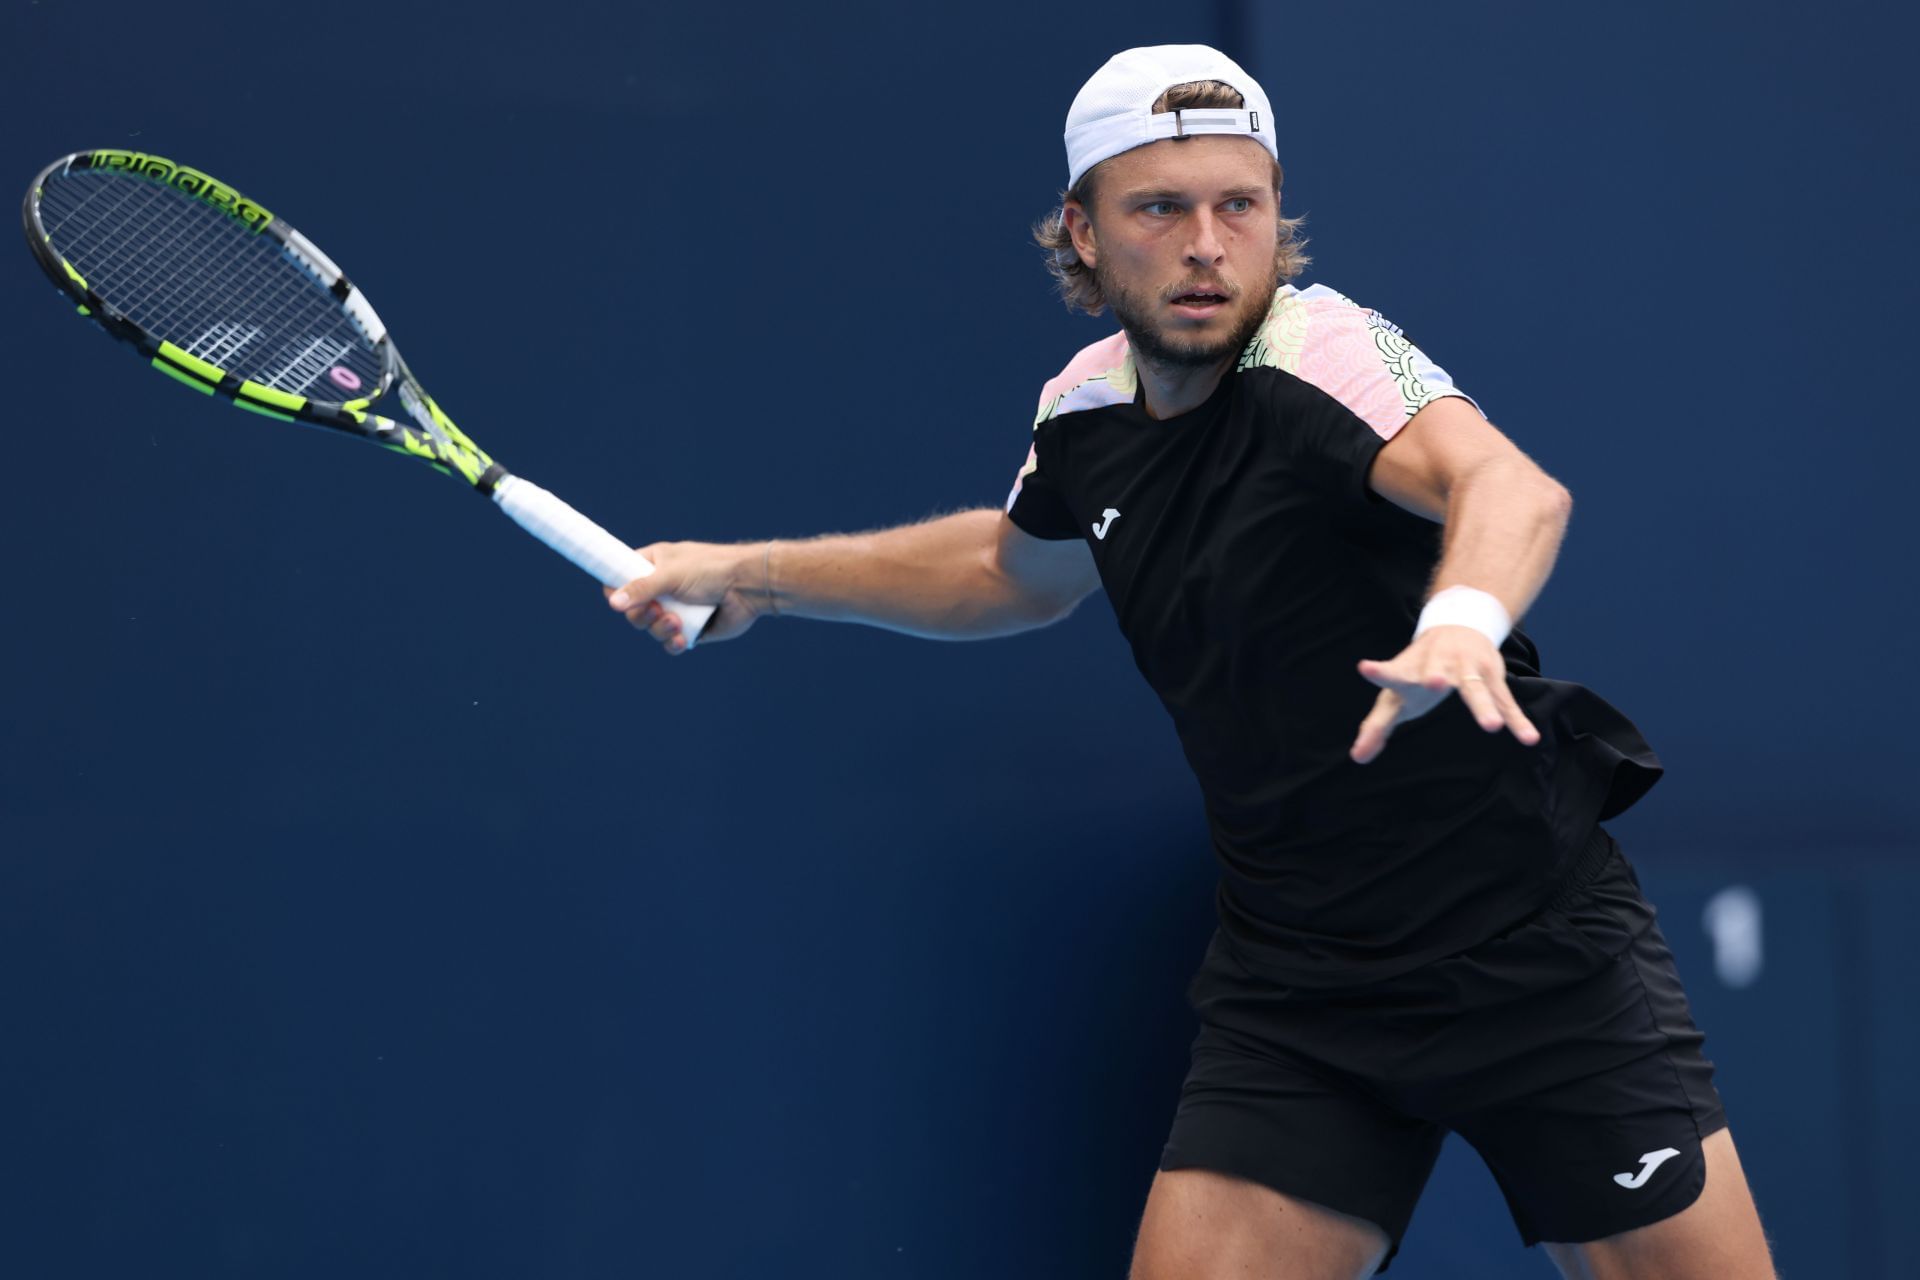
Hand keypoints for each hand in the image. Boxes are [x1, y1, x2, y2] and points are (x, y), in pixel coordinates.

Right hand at [604, 541, 765, 654]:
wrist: (748, 586)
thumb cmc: (711, 569)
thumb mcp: (671, 575)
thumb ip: (641, 588)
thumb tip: (614, 604)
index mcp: (653, 564)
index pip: (620, 578)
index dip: (616, 591)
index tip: (619, 600)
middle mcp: (662, 587)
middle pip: (632, 610)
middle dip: (641, 615)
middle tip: (656, 610)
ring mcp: (676, 608)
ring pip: (650, 628)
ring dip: (659, 629)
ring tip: (676, 623)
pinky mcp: (690, 628)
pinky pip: (670, 642)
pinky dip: (673, 642)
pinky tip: (682, 639)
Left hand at [1349, 625, 1540, 763]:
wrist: (1456, 625)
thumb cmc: (1417, 670)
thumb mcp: (1394, 696)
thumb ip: (1376, 727)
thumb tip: (1357, 758)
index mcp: (1409, 671)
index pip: (1392, 673)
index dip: (1379, 672)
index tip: (1367, 667)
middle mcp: (1437, 666)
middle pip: (1435, 673)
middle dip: (1435, 677)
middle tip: (1433, 683)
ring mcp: (1466, 669)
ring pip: (1476, 689)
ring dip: (1483, 706)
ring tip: (1491, 727)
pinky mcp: (1490, 676)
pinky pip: (1505, 702)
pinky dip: (1517, 720)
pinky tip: (1528, 738)